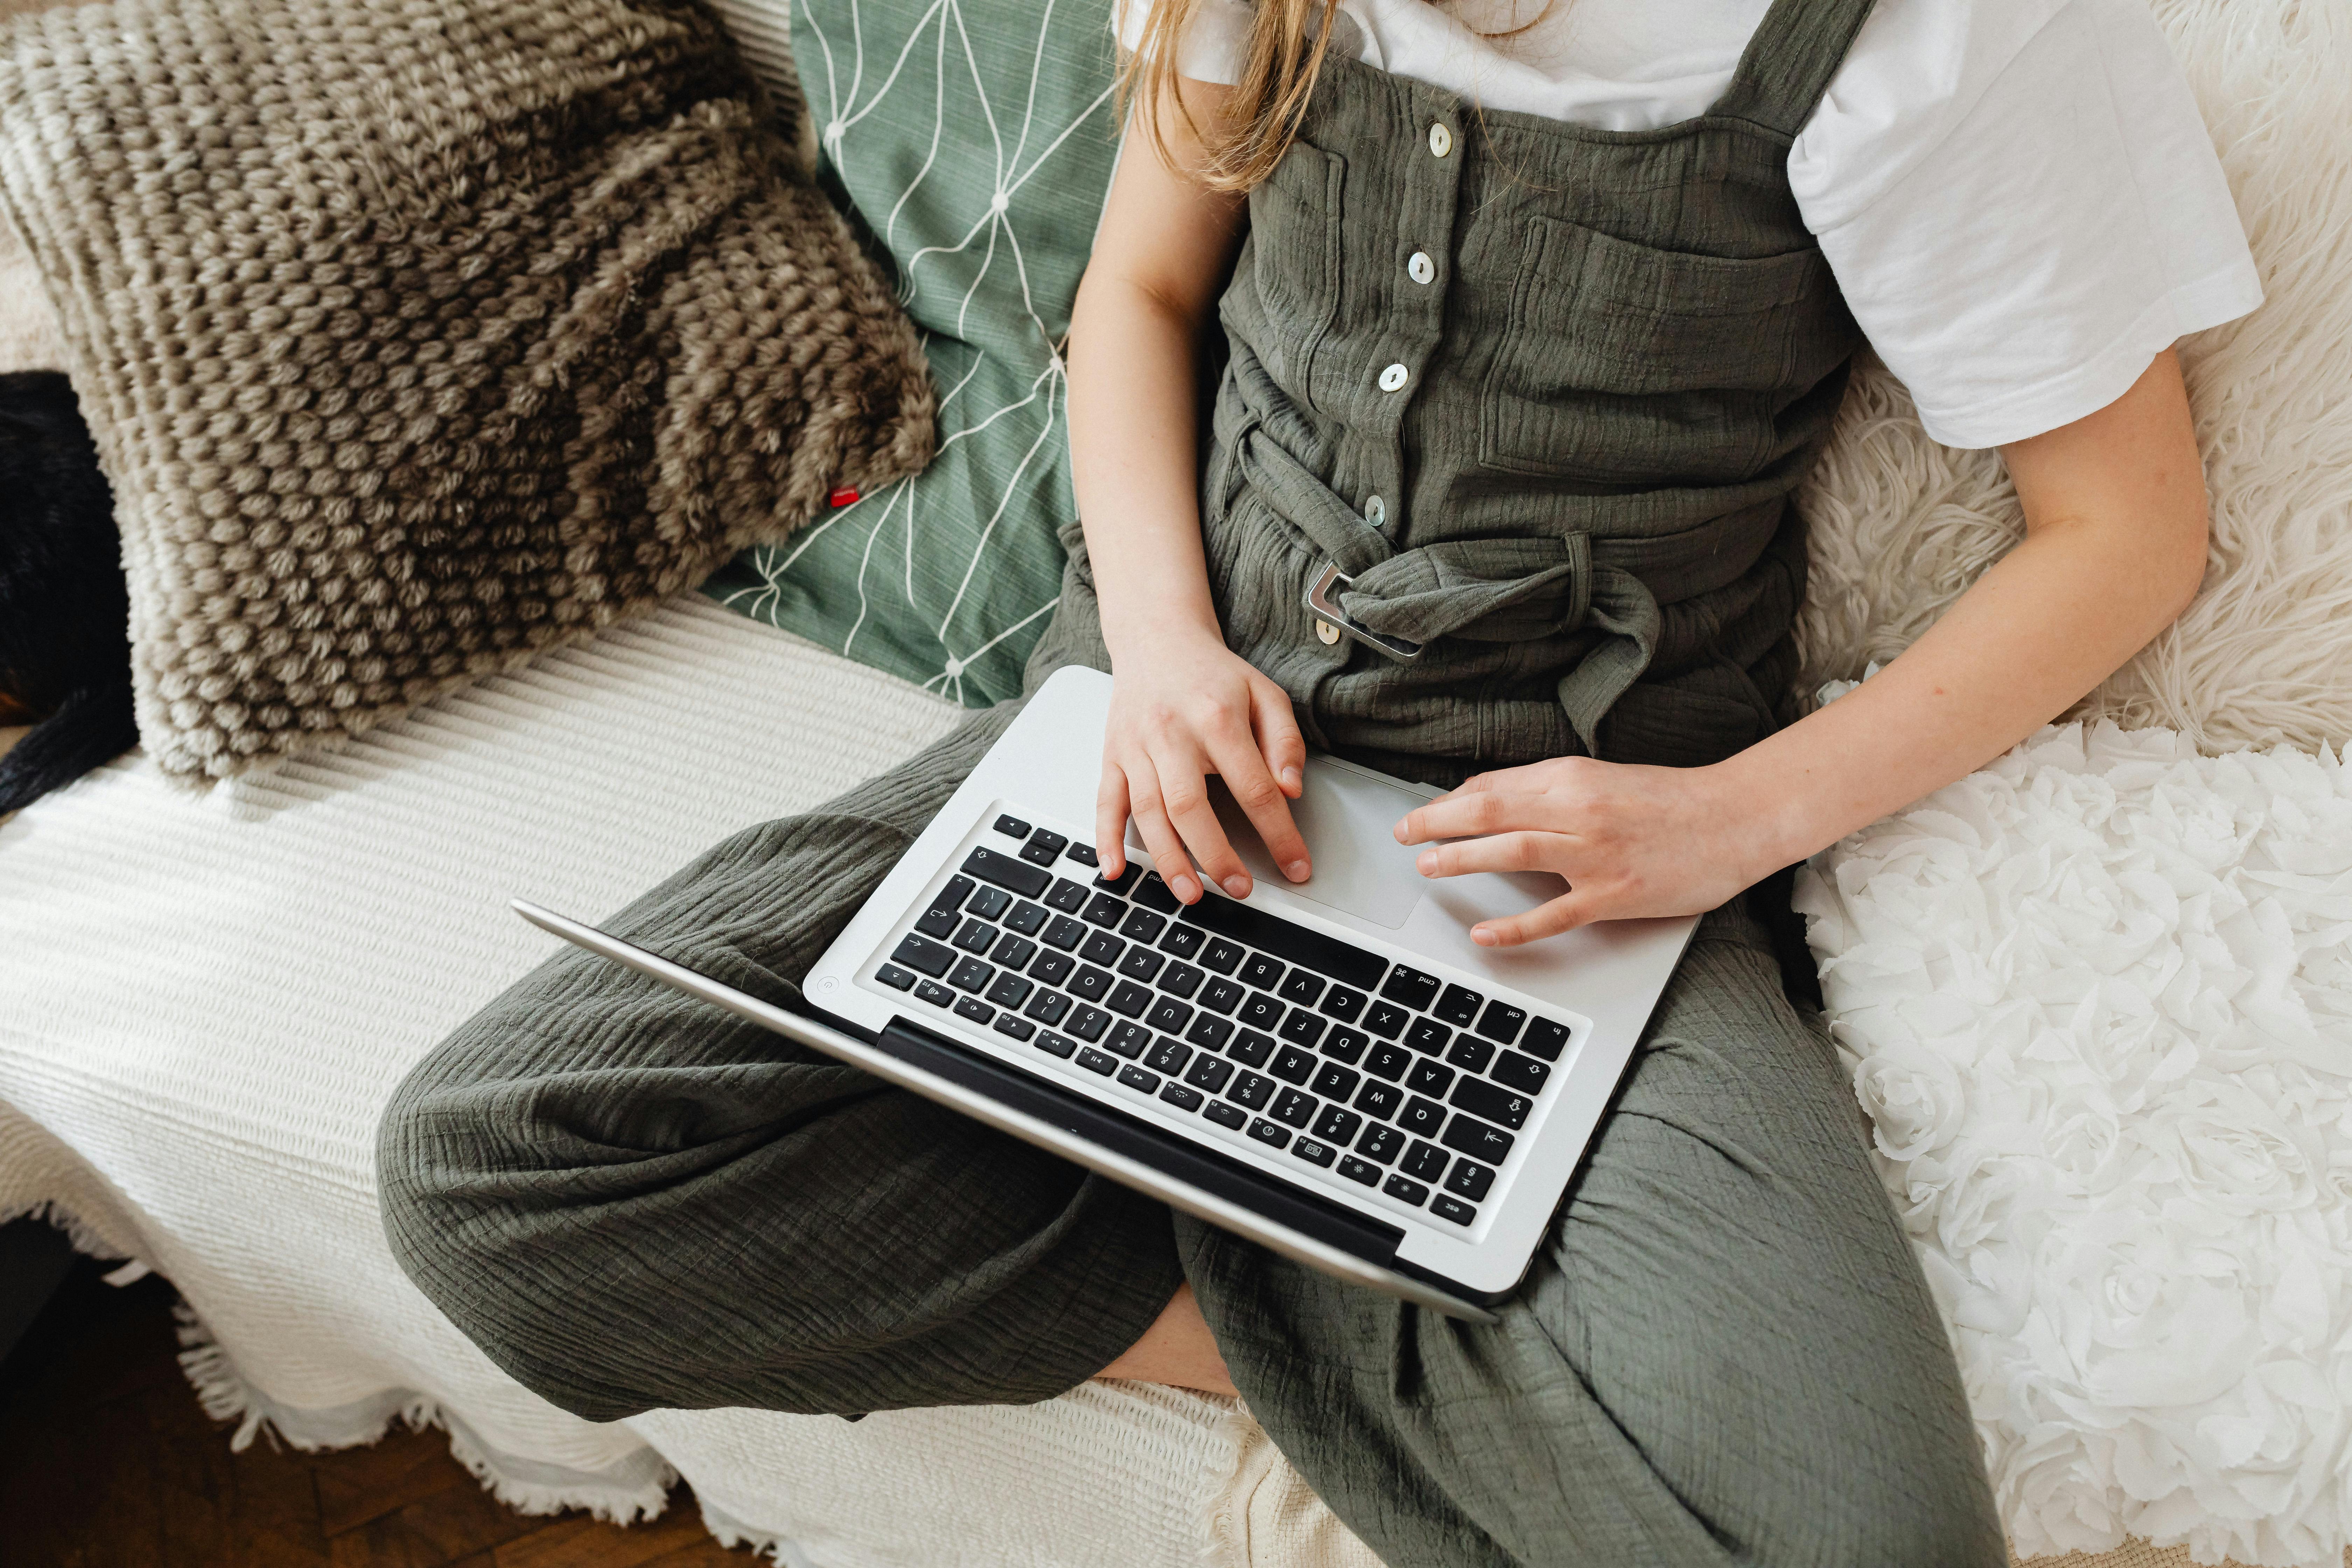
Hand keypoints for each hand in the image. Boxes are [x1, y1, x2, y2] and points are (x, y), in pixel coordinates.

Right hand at [1098, 627, 1310, 902]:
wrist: (1157, 639)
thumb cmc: (1214, 675)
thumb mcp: (1265, 694)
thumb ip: (1284, 742)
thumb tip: (1291, 791)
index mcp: (1216, 717)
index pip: (1253, 787)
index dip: (1278, 833)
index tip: (1295, 866)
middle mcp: (1171, 733)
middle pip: (1190, 805)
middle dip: (1216, 855)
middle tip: (1239, 889)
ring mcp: (1136, 747)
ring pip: (1147, 812)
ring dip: (1168, 859)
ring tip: (1191, 894)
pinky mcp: (1111, 755)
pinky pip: (1105, 802)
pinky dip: (1106, 839)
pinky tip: (1114, 870)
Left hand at [1393, 756, 1779, 945]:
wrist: (1735, 818)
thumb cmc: (1670, 801)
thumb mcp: (1603, 778)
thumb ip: (1550, 789)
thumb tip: (1491, 797)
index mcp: (1573, 777)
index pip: (1495, 786)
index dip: (1450, 801)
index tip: (1424, 814)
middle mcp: (1578, 809)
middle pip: (1490, 811)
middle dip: (1437, 822)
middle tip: (1404, 834)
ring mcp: (1595, 853)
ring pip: (1511, 850)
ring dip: (1461, 858)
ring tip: (1427, 867)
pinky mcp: (1614, 893)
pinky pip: (1554, 914)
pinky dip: (1514, 927)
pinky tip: (1484, 935)